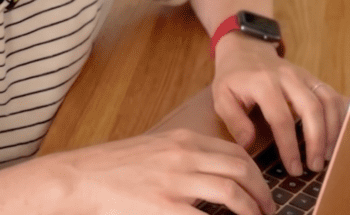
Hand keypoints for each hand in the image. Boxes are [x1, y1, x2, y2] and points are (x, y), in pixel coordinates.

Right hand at [45, 129, 274, 214]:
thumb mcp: (154, 150)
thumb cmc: (114, 168)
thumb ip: (183, 156)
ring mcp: (175, 182)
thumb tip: (212, 174)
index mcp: (183, 140)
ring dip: (252, 210)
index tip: (262, 190)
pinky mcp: (165, 207)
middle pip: (241, 170)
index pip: (234, 152)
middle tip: (269, 210)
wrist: (81, 177)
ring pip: (232, 193)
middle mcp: (184, 156)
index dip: (256, 173)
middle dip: (262, 193)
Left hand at [211, 32, 347, 175]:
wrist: (245, 49)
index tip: (293, 168)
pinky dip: (338, 116)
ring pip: (327, 101)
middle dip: (317, 140)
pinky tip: (335, 136)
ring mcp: (303, 75)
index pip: (281, 119)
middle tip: (315, 166)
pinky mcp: (312, 77)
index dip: (289, 146)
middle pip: (311, 109)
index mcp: (263, 83)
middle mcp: (287, 77)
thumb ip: (234, 121)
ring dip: (331, 130)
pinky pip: (332, 95)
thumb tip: (249, 144)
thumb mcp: (222, 97)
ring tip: (327, 155)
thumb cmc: (233, 77)